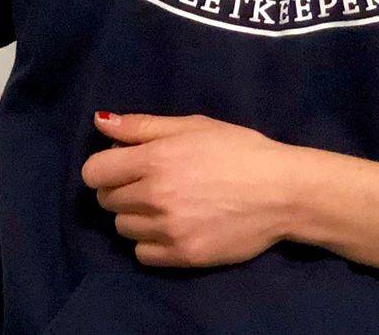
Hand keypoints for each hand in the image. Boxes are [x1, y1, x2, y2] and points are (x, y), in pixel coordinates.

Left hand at [81, 112, 300, 267]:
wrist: (284, 193)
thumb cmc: (238, 151)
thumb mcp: (191, 125)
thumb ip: (141, 126)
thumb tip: (100, 122)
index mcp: (154, 160)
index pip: (94, 172)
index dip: (103, 167)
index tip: (120, 166)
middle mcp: (155, 197)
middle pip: (107, 200)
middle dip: (119, 189)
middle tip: (146, 183)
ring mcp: (170, 230)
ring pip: (122, 227)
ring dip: (134, 216)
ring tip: (161, 206)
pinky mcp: (185, 256)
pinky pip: (142, 254)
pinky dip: (148, 242)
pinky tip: (169, 228)